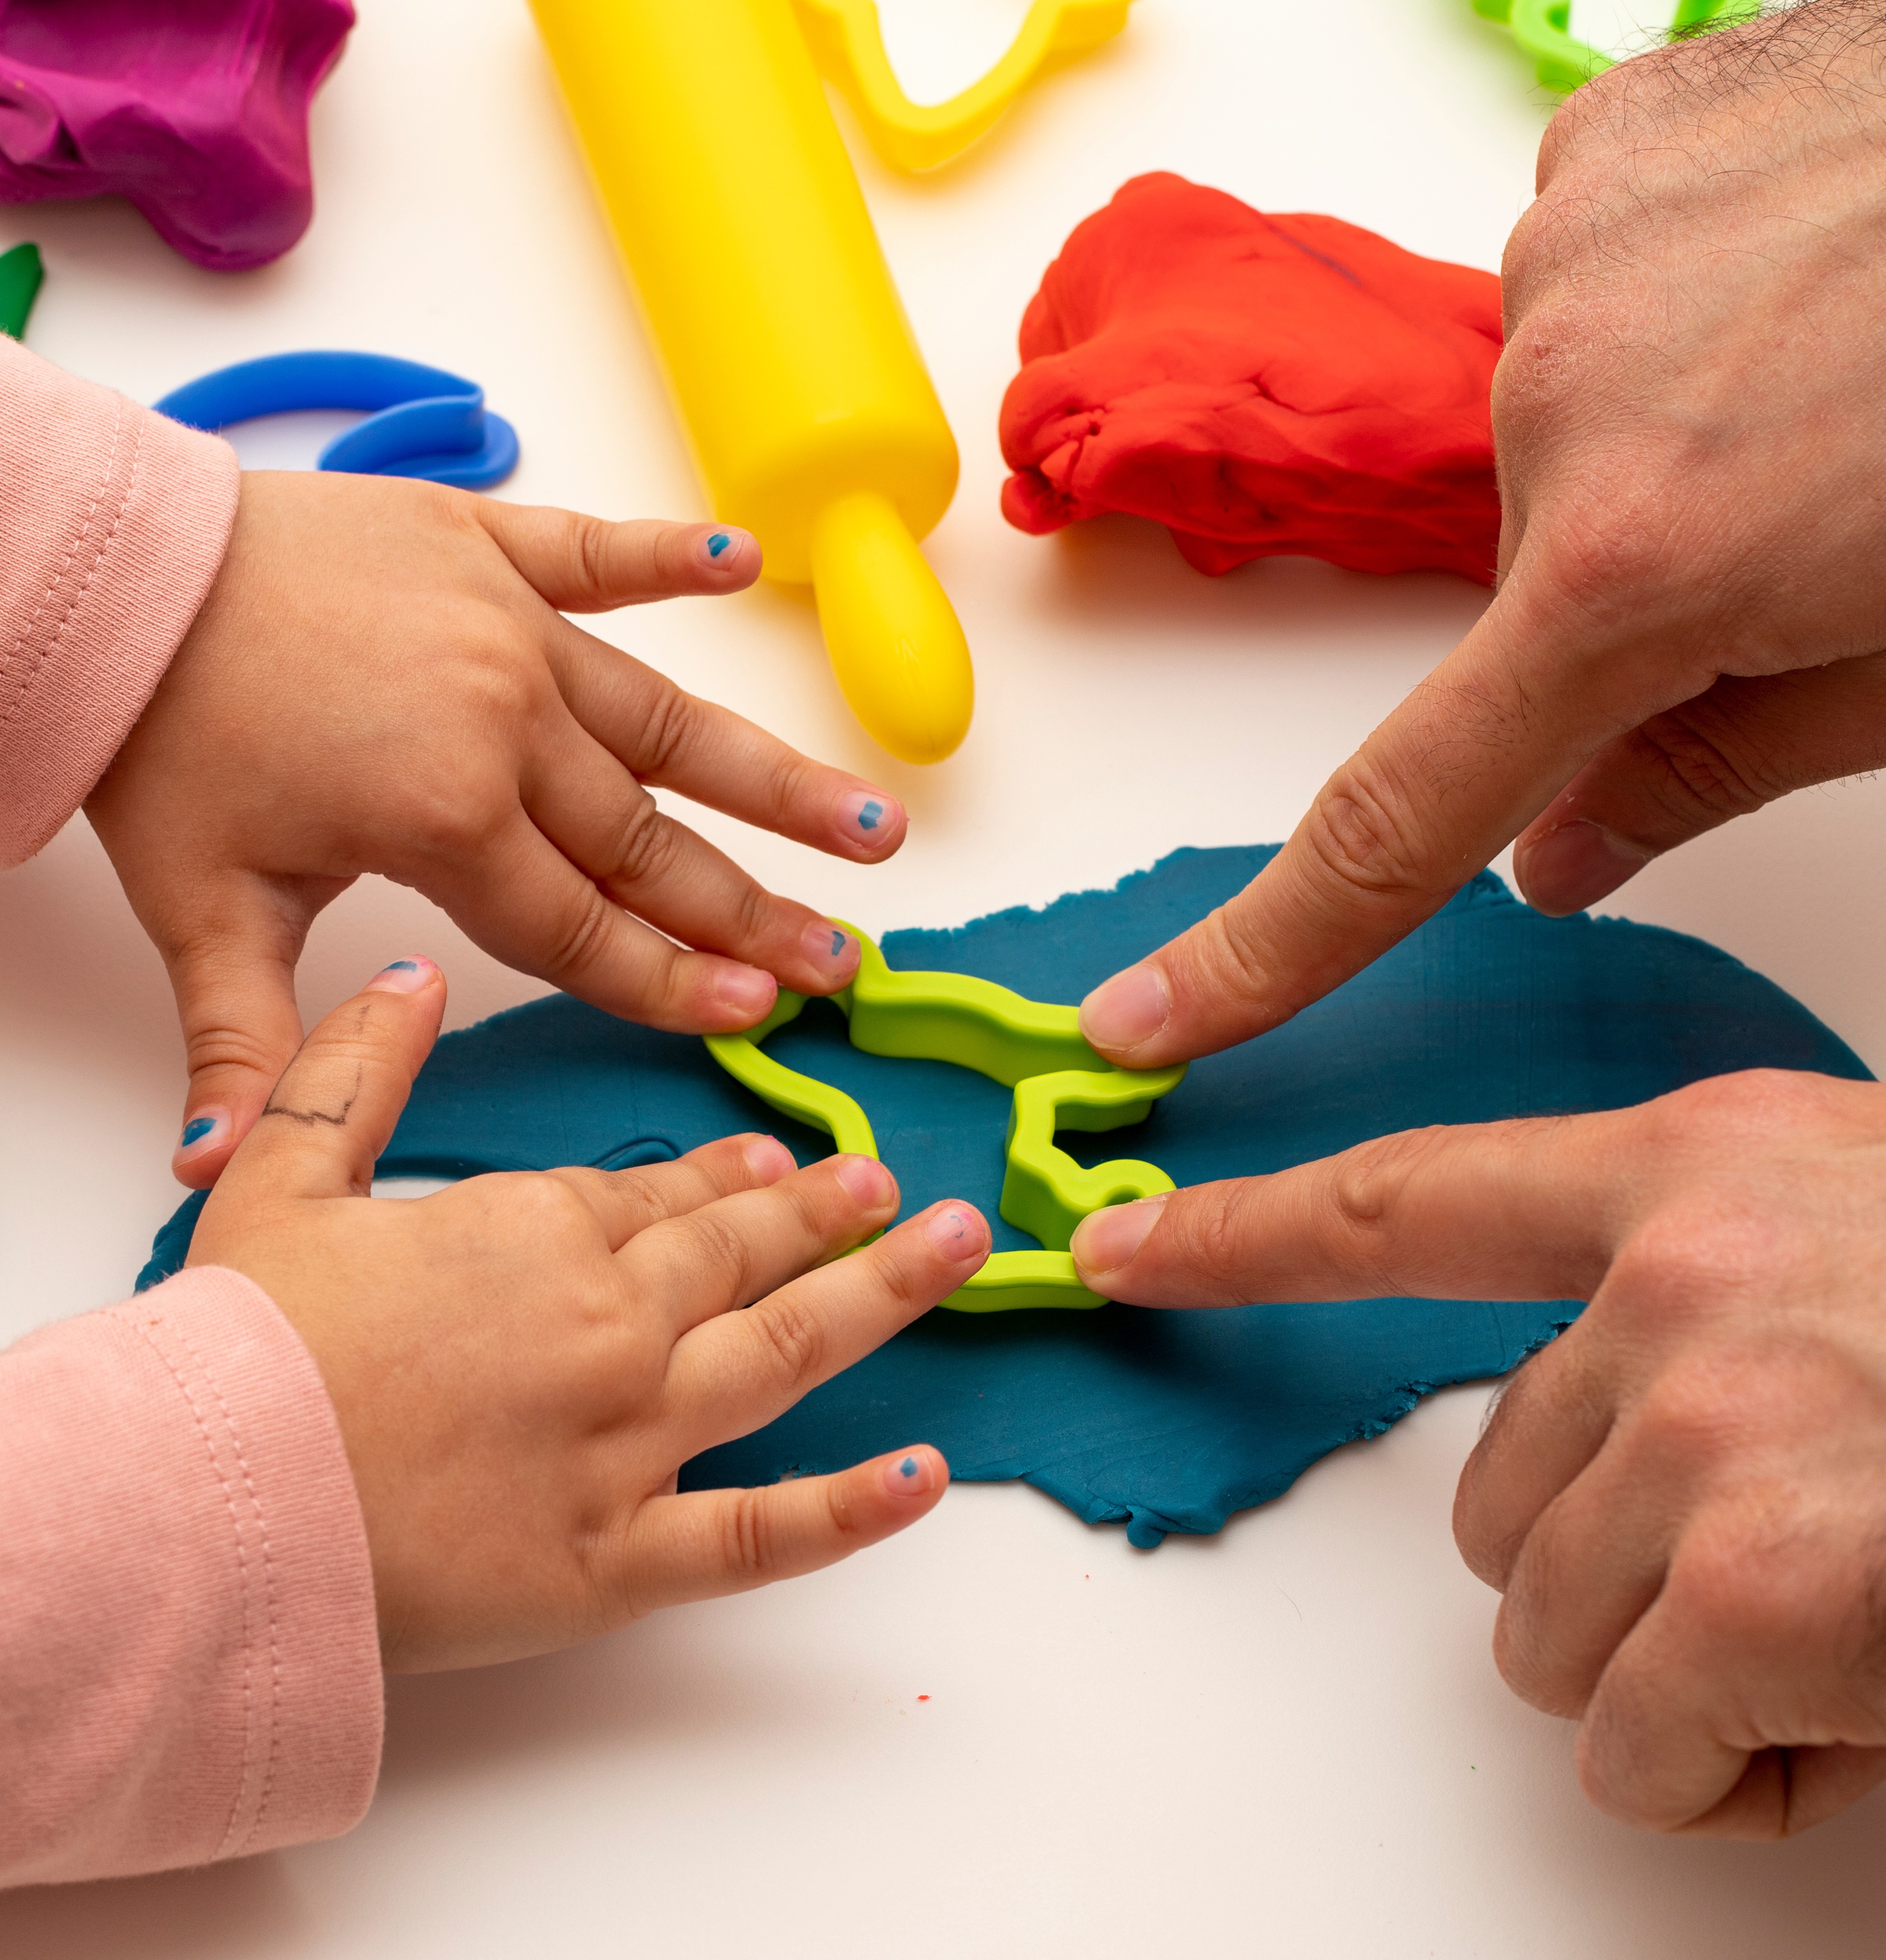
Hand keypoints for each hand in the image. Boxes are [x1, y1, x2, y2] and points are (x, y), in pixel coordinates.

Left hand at [87, 469, 909, 1186]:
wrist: (111, 577)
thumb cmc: (159, 737)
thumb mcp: (196, 901)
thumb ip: (238, 1037)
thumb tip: (211, 1172)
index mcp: (442, 815)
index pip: (581, 925)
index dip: (673, 979)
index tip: (763, 1012)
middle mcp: (502, 722)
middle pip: (651, 841)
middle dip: (754, 913)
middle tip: (844, 957)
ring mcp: (506, 628)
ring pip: (667, 719)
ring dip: (774, 777)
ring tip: (868, 819)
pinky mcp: (484, 546)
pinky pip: (595, 552)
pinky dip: (669, 555)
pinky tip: (749, 562)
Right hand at [187, 955, 988, 1671]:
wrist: (197, 1511)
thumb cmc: (237, 1351)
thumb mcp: (279, 1176)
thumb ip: (358, 1066)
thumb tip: (414, 974)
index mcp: (538, 1233)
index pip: (660, 1195)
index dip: (727, 1175)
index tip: (780, 1163)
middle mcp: (607, 1325)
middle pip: (738, 1255)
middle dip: (823, 1214)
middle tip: (887, 1187)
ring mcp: (626, 1443)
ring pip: (784, 1353)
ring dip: (880, 1295)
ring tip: (954, 1250)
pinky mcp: (619, 1559)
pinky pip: (758, 1536)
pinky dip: (849, 1511)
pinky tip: (923, 1476)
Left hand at [1071, 1068, 1885, 1836]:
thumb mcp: (1868, 1220)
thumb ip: (1714, 1279)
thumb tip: (1621, 1393)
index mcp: (1691, 1177)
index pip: (1403, 1203)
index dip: (1240, 1229)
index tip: (1120, 1245)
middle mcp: (1673, 1290)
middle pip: (1496, 1496)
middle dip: (1606, 1565)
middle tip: (1780, 1563)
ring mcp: (1705, 1439)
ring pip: (1553, 1630)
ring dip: (1674, 1666)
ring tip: (1838, 1620)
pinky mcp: (1755, 1597)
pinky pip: (1641, 1746)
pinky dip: (1728, 1765)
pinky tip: (1858, 1703)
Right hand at [1079, 0, 1885, 1067]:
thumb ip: (1719, 768)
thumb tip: (1560, 860)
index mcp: (1642, 561)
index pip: (1397, 814)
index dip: (1262, 947)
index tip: (1149, 1018)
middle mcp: (1559, 404)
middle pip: (1534, 583)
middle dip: (1641, 585)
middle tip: (1811, 518)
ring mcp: (1573, 249)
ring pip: (1565, 424)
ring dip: (1668, 433)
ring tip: (1830, 369)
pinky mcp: (1608, 140)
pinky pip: (1592, 280)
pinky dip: (1676, 301)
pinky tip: (1799, 268)